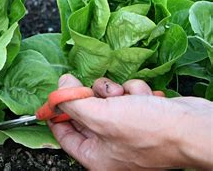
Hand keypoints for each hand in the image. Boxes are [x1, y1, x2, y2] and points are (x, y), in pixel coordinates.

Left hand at [48, 74, 212, 169]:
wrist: (192, 127)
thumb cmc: (148, 130)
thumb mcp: (100, 116)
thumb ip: (73, 103)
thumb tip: (59, 87)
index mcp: (96, 157)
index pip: (64, 135)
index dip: (56, 114)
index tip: (52, 96)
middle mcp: (110, 147)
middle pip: (85, 114)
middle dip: (90, 98)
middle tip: (92, 90)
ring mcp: (127, 130)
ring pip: (105, 100)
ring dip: (114, 92)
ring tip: (126, 97)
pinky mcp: (142, 115)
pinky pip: (125, 96)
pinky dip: (133, 92)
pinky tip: (145, 98)